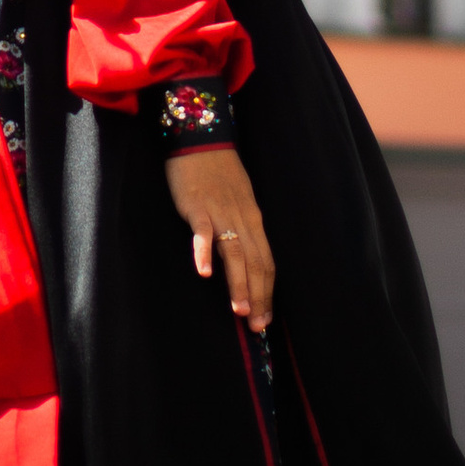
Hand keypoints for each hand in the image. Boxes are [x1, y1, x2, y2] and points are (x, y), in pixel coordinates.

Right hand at [165, 145, 273, 332]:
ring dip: (239, 283)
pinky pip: (203, 231)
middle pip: (255, 262)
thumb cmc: (218, 172)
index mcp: (253, 219)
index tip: (266, 318)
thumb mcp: (239, 201)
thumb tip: (247, 260)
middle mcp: (242, 218)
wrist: (200, 138)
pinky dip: (205, 252)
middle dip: (258, 296)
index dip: (267, 291)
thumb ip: (242, 228)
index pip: (266, 261)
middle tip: (257, 326)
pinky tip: (204, 272)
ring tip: (239, 311)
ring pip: (235, 253)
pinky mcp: (197, 205)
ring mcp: (220, 212)